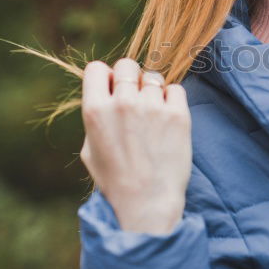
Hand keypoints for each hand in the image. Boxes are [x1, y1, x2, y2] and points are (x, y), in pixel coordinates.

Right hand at [79, 58, 192, 234]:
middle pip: (127, 65)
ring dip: (153, 91)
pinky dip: (172, 100)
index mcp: (95, 111)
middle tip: (136, 99)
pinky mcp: (177, 114)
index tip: (113, 89)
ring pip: (153, 77)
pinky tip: (168, 120)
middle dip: (131, 77)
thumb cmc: (116, 180)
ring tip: (153, 116)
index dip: (106, 76)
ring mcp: (152, 107)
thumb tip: (104, 92)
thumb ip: (96, 116)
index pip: (96, 68)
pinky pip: (176, 89)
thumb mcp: (90, 149)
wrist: (147, 203)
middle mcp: (123, 103)